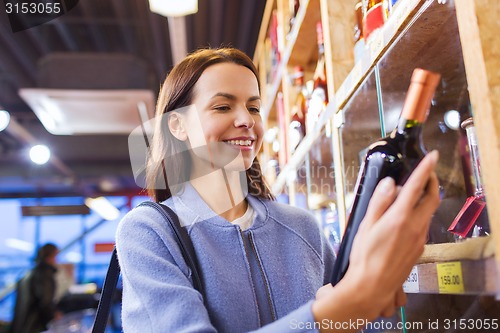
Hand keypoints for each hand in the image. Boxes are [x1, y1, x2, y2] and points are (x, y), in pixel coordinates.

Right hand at [344, 150, 440, 318]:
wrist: (372, 285)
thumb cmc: (365, 256)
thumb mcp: (366, 225)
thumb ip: (379, 202)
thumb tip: (390, 183)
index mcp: (400, 217)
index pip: (417, 187)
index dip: (426, 169)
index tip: (432, 156)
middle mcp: (414, 227)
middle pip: (432, 199)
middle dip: (432, 182)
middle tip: (427, 173)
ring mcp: (419, 239)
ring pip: (427, 213)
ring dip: (423, 200)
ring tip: (406, 197)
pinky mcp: (418, 248)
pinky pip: (421, 226)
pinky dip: (417, 216)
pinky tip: (401, 221)